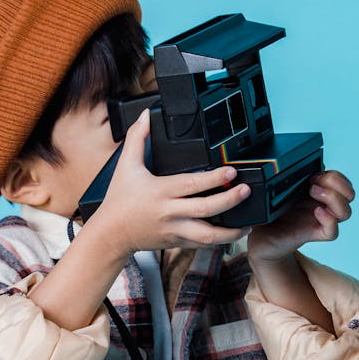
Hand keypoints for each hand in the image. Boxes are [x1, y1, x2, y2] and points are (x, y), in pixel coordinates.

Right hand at [93, 109, 252, 257]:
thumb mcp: (126, 165)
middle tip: (246, 190)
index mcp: (160, 191)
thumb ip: (137, 138)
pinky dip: (219, 240)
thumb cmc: (119, 200)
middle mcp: (170, 212)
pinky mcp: (177, 242)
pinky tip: (232, 233)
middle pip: (206, 209)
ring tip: (247, 222)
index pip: (192, 184)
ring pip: (208, 235)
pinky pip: (202, 244)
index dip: (214, 178)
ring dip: (230, 231)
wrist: (111, 234)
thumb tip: (146, 115)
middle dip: (229, 200)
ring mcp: (175, 230)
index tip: (231, 172)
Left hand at [247, 169, 354, 265]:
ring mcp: (318, 220)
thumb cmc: (266, 215)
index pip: (340, 181)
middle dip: (337, 184)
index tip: (314, 174)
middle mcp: (320, 205)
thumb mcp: (272, 192)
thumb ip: (286, 178)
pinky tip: (316, 212)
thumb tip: (295, 166)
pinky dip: (329, 220)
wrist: (258, 240)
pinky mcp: (312, 235)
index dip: (334, 176)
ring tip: (314, 193)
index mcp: (314, 192)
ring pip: (346, 212)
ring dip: (334, 199)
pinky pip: (333, 232)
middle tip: (314, 183)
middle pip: (349, 194)